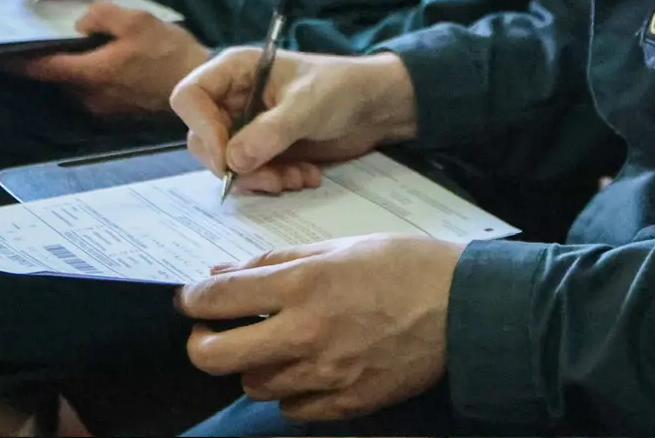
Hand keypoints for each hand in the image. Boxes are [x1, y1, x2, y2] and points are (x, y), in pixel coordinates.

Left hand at [3, 3, 209, 116]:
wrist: (199, 83)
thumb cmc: (168, 50)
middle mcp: (90, 96)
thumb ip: (100, 16)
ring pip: (75, 85)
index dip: (16, 62)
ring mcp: (103, 108)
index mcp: (91, 73)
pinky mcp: (117, 112)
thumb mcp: (136, 20)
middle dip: (50, 61)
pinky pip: (91, 92)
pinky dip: (89, 78)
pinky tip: (105, 63)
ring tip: (81, 49)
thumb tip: (80, 23)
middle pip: (58, 78)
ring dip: (72, 70)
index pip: (43, 68)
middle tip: (44, 40)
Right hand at [170, 50, 416, 195]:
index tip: (229, 158)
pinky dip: (275, 181)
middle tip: (272, 178)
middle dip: (236, 166)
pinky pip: (251, 174)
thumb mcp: (307, 106)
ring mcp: (246, 126)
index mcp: (234, 71)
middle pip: (203, 139)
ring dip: (260, 178)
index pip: (189, 98)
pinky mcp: (263, 150)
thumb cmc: (342, 88)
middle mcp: (232, 99)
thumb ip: (269, 132)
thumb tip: (232, 161)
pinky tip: (305, 176)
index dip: (201, 129)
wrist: (375, 106)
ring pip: (227, 164)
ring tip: (297, 177)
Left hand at [178, 235, 462, 420]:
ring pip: (253, 385)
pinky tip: (307, 368)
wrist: (463, 308)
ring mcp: (323, 374)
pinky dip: (290, 391)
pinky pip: (291, 408)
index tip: (191, 299)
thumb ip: (276, 263)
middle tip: (210, 332)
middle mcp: (305, 333)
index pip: (218, 298)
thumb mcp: (339, 246)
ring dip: (253, 365)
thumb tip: (224, 273)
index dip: (192, 299)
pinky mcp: (344, 403)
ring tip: (275, 345)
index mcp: (303, 285)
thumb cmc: (405, 266)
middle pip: (214, 356)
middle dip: (200, 344)